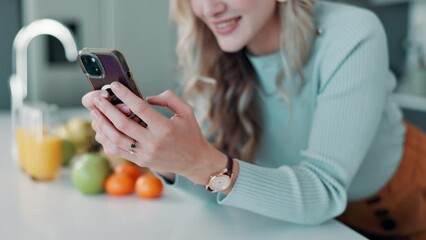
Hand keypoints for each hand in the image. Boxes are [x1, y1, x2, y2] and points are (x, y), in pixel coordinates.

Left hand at [88, 82, 226, 184]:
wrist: (195, 161)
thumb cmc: (191, 133)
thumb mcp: (186, 111)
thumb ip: (168, 98)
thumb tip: (147, 98)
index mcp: (164, 127)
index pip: (139, 108)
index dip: (125, 95)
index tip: (114, 86)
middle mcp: (153, 142)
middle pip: (123, 124)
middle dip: (107, 109)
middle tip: (97, 99)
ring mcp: (146, 154)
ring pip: (116, 139)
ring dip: (103, 124)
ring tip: (95, 113)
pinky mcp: (141, 161)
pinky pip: (119, 150)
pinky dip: (107, 139)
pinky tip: (101, 129)